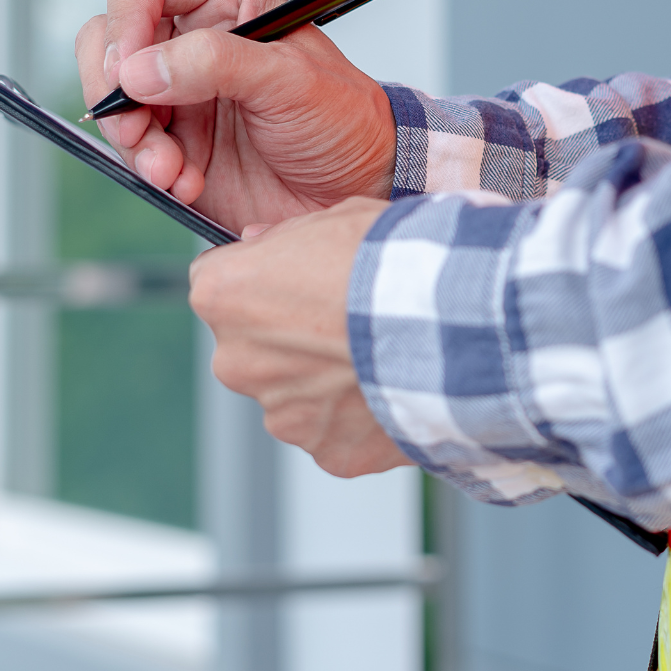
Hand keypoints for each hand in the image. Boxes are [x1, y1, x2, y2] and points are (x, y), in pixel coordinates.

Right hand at [75, 0, 396, 233]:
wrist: (357, 185)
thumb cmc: (343, 119)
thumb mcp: (291, 81)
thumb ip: (215, 64)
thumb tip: (139, 69)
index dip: (125, 18)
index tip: (131, 72)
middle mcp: (192, 36)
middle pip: (108, 39)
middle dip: (115, 89)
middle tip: (139, 128)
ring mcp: (178, 89)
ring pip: (111, 98)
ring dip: (133, 140)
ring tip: (172, 169)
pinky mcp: (175, 138)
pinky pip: (131, 146)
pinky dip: (149, 168)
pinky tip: (187, 182)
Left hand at [190, 198, 410, 477]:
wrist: (453, 323)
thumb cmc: (394, 262)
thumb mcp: (336, 218)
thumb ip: (286, 237)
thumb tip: (259, 243)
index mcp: (224, 296)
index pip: (217, 285)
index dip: (260, 280)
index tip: (295, 280)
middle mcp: (236, 362)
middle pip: (252, 349)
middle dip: (288, 339)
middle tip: (346, 321)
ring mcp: (281, 415)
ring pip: (294, 396)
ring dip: (325, 381)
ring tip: (380, 356)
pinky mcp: (327, 452)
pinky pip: (336, 433)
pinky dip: (359, 418)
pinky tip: (393, 388)